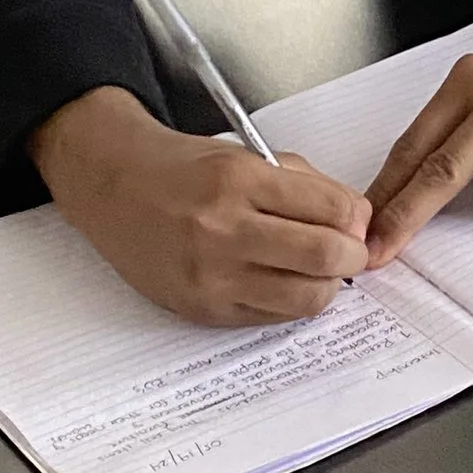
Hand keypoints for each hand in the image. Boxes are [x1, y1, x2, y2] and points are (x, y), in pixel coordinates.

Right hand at [29, 86, 370, 324]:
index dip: (358, 218)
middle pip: (325, 257)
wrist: (114, 188)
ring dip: (325, 285)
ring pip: (305, 298)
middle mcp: (222, 230)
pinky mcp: (203, 309)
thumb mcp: (246, 154)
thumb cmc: (182, 169)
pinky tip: (280, 280)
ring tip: (315, 268)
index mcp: (238, 180)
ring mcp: (210, 276)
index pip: (332, 210)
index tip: (356, 220)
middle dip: (352, 256)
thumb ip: (305, 184)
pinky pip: (272, 317)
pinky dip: (289, 301)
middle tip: (348, 250)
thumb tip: (357, 221)